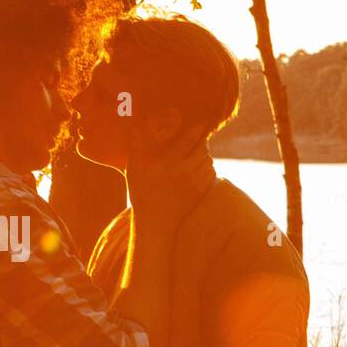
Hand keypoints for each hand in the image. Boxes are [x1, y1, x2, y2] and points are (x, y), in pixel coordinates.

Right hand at [125, 120, 214, 238]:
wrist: (156, 224)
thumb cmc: (142, 195)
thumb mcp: (135, 171)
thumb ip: (136, 147)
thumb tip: (135, 126)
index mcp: (169, 165)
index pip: (188, 141)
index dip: (197, 129)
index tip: (201, 122)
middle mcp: (185, 173)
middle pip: (202, 149)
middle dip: (200, 142)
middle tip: (196, 139)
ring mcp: (195, 184)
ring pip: (208, 161)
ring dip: (204, 155)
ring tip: (196, 154)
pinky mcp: (201, 193)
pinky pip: (212, 174)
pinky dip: (208, 168)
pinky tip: (199, 168)